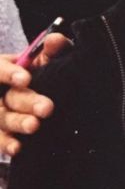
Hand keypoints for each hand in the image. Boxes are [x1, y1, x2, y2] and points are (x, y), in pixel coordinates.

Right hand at [0, 33, 70, 155]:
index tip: (26, 79)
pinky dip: (6, 144)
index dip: (10, 74)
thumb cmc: (35, 71)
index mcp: (1, 69)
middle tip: (47, 108)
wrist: (29, 91)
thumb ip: (50, 50)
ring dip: (18, 123)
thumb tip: (55, 40)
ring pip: (2, 119)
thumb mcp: (40, 59)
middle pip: (8, 98)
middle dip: (27, 102)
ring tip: (35, 126)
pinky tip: (17, 148)